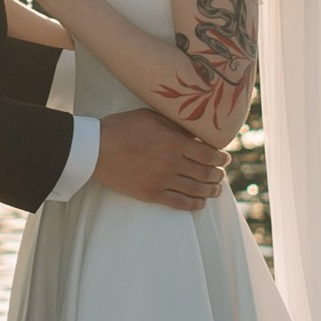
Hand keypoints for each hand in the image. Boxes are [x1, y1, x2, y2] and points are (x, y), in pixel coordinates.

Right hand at [93, 107, 226, 209]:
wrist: (95, 148)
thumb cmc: (121, 128)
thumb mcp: (151, 117)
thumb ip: (175, 126)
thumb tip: (194, 134)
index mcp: (174, 142)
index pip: (209, 154)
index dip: (221, 158)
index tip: (224, 158)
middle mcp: (172, 163)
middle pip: (206, 173)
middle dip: (218, 174)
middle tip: (221, 174)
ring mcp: (162, 180)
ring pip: (196, 189)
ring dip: (210, 190)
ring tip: (216, 190)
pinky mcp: (151, 194)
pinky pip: (179, 203)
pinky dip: (193, 204)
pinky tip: (200, 203)